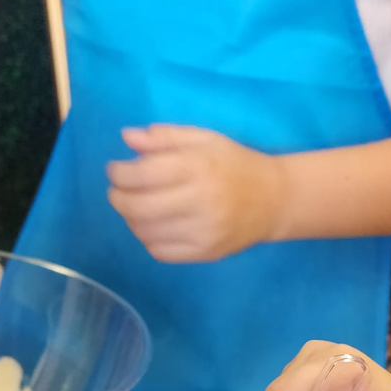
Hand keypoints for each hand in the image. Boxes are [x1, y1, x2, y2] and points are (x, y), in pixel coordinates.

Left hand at [106, 125, 285, 262]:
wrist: (275, 200)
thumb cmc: (236, 165)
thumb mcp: (205, 139)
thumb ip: (165, 137)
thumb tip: (127, 138)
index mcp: (198, 168)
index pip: (142, 175)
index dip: (118, 173)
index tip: (116, 170)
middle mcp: (200, 202)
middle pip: (138, 207)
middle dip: (118, 198)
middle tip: (118, 192)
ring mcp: (204, 232)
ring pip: (145, 232)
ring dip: (131, 220)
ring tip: (138, 208)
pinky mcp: (206, 253)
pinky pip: (160, 251)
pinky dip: (149, 238)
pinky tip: (156, 226)